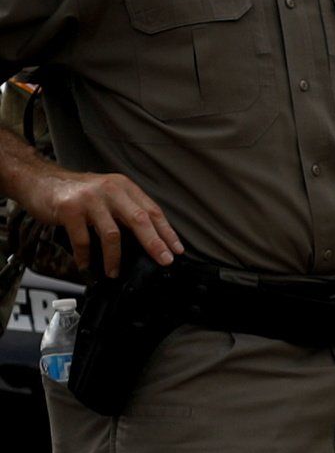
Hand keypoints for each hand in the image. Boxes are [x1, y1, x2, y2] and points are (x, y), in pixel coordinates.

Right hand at [21, 165, 181, 276]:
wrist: (38, 180)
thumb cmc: (77, 192)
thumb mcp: (107, 193)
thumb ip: (126, 210)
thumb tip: (148, 239)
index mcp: (123, 187)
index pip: (152, 210)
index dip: (166, 231)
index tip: (176, 250)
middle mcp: (109, 190)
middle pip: (139, 219)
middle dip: (154, 243)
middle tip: (164, 261)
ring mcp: (89, 199)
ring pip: (112, 234)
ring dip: (115, 258)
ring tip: (114, 272)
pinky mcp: (69, 210)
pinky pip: (82, 240)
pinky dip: (85, 257)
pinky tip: (87, 266)